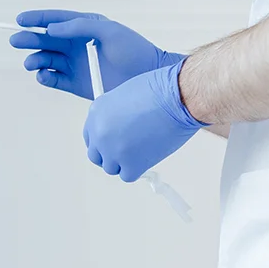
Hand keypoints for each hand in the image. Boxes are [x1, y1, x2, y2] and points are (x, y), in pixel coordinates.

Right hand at [10, 10, 182, 99]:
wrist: (147, 78)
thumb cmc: (133, 49)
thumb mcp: (108, 31)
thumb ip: (79, 27)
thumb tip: (51, 29)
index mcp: (83, 27)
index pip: (54, 20)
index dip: (36, 19)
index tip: (20, 20)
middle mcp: (75, 45)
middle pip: (45, 40)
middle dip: (29, 39)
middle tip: (16, 40)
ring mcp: (74, 65)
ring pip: (46, 60)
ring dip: (34, 60)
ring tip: (31, 63)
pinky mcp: (75, 84)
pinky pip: (53, 80)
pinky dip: (44, 78)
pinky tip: (42, 75)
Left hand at [84, 60, 204, 181]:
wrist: (178, 99)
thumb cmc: (160, 91)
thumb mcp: (126, 96)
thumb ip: (116, 115)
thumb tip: (119, 129)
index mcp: (96, 112)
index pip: (90, 137)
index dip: (102, 143)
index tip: (111, 144)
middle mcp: (100, 133)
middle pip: (96, 156)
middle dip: (110, 155)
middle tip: (127, 152)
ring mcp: (113, 150)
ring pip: (112, 168)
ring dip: (125, 162)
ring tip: (143, 148)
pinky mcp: (130, 164)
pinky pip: (128, 176)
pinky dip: (138, 169)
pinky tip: (149, 156)